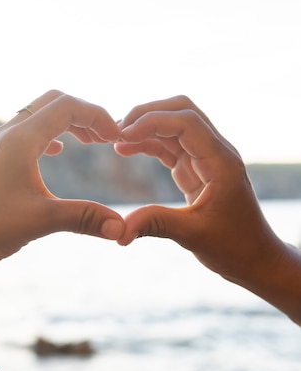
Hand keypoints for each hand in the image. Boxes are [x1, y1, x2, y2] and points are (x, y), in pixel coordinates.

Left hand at [0, 90, 124, 297]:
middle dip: (83, 115)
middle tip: (105, 137)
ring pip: (34, 118)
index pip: (67, 106)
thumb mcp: (42, 220)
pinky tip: (52, 153)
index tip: (117, 138)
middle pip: (51, 103)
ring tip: (86, 142)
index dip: (98, 116)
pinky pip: (21, 134)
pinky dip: (45, 136)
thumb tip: (121, 228)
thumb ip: (84, 218)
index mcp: (20, 139)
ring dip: (63, 124)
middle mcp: (4, 135)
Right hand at [114, 95, 291, 297]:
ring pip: (173, 126)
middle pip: (181, 112)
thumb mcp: (193, 236)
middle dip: (147, 114)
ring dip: (145, 128)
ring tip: (116, 141)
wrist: (255, 258)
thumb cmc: (234, 247)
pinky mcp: (195, 169)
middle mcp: (215, 152)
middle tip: (116, 130)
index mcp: (221, 162)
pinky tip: (127, 150)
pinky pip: (170, 145)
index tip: (122, 136)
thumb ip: (155, 224)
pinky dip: (148, 143)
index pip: (186, 122)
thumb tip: (118, 231)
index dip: (152, 122)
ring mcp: (205, 159)